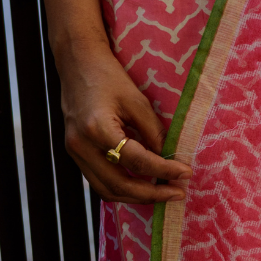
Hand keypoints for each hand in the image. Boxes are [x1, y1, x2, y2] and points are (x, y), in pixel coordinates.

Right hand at [40, 0, 191, 205]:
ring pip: (106, 190)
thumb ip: (153, 133)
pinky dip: (122, 188)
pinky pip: (99, 181)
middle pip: (119, 185)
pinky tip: (143, 185)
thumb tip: (170, 161)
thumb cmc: (108, 76)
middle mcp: (81, 146)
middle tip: (178, 193)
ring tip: (163, 193)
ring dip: (136, 197)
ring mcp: (74, 152)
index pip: (136, 161)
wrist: (76, 63)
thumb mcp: (137, 101)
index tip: (186, 174)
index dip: (164, 171)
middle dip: (152, 194)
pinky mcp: (75, 153)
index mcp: (98, 129)